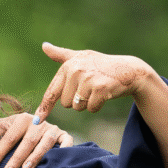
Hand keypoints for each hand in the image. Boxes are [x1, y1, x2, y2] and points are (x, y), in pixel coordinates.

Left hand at [0, 113, 73, 167]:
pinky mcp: (64, 135)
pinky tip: (55, 161)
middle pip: (27, 141)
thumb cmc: (13, 130)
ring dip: (36, 157)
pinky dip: (64, 150)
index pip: (8, 138)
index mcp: (21, 119)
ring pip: (45, 143)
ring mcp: (52, 129)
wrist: (34, 125)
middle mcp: (38, 122)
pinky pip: (67, 142)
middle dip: (16, 158)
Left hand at [34, 43, 156, 116]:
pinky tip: (105, 94)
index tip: (38, 121)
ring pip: (78, 107)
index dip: (44, 108)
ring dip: (87, 104)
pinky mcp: (100, 88)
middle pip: (66, 104)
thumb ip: (61, 55)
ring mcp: (88, 79)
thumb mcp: (81, 57)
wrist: (129, 70)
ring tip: (96, 90)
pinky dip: (97, 106)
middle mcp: (76, 71)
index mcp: (68, 66)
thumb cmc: (101, 65)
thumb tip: (44, 46)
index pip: (52, 92)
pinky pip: (91, 108)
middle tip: (89, 87)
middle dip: (77, 101)